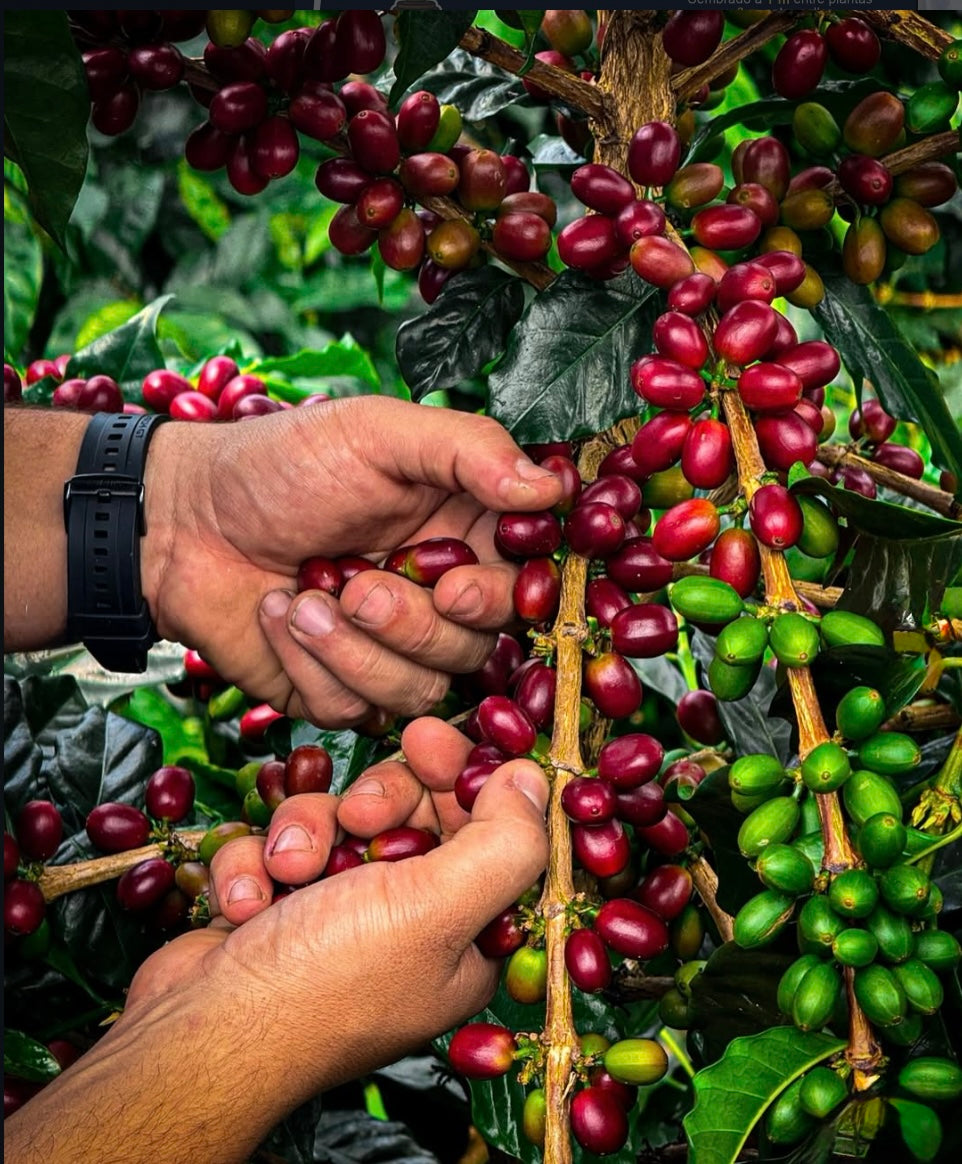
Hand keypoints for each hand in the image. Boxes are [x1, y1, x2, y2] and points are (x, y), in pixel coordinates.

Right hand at [10, 719, 548, 1163]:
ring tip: (290, 867)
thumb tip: (535, 781)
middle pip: (414, 812)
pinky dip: (260, 864)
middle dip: (377, 802)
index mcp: (467, 935)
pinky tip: (247, 900)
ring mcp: (343, 912)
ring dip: (308, 832)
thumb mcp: (436, 911)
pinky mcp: (283, 904)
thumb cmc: (324, 985)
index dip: (462, 779)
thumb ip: (503, 842)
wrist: (198, 1036)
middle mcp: (412, 923)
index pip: (489, 831)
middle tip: (357, 812)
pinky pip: (284, 845)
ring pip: (341, 818)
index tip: (428, 739)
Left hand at [142, 399, 560, 725]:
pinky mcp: (342, 692)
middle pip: (477, 646)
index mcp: (462, 532)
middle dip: (413, 624)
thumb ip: (468, 450)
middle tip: (358, 587)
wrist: (182, 522)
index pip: (521, 583)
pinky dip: (311, 665)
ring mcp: (390, 649)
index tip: (452, 586)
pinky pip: (357, 711)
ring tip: (304, 597)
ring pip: (421, 690)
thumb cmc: (282, 466)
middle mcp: (437, 596)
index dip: (497, 596)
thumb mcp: (377, 433)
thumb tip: (551, 489)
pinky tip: (280, 615)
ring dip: (356, 648)